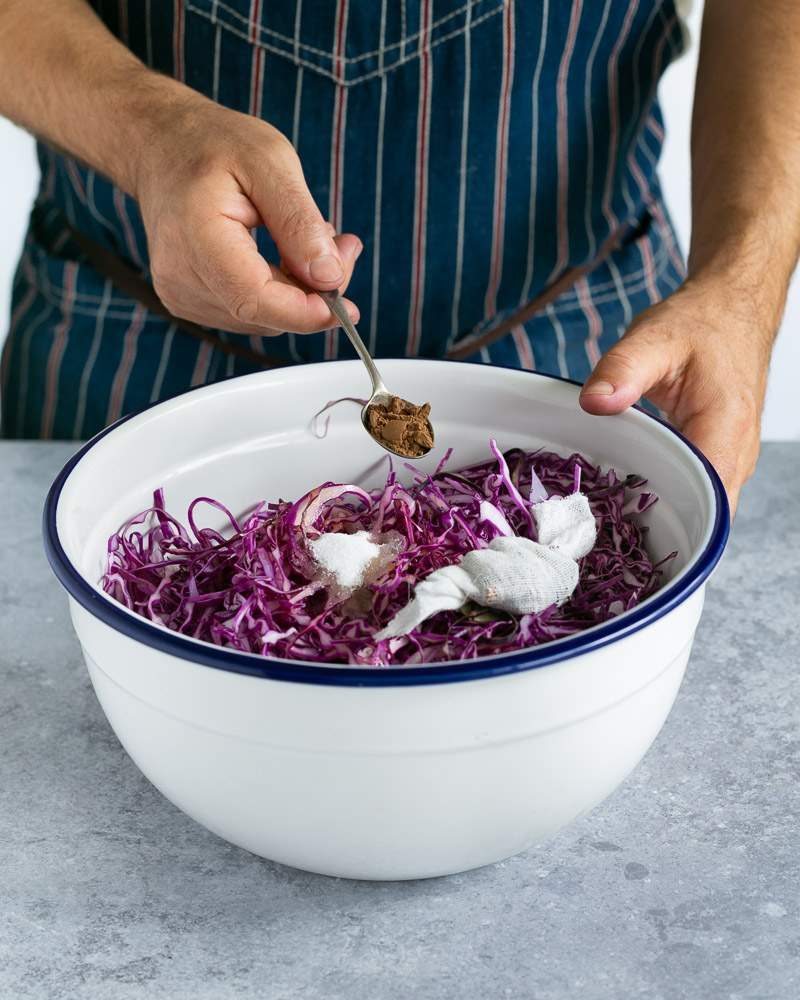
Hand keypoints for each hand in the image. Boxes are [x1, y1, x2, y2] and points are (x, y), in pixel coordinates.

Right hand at [135, 92, 361, 335]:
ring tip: (305, 238)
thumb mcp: (270, 162)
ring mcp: (180, 294)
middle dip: (315, 291)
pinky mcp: (189, 301)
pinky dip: (278, 292)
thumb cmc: (212, 145)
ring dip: (298, 290)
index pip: (255, 299)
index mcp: (195, 236)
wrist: (161, 147)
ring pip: (263, 318)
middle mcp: (179, 276)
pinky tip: (281, 256)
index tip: (347, 306)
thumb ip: (301, 223)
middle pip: (265, 313)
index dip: (306, 312)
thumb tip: (329, 277)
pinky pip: (250, 313)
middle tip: (344, 245)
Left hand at [579, 276, 772, 514]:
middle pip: (706, 516)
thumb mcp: (654, 338)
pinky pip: (701, 490)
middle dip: (661, 528)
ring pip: (706, 507)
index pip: (707, 501)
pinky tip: (636, 495)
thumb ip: (621, 370)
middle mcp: (739, 452)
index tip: (625, 532)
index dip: (670, 523)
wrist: (734, 306)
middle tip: (610, 535)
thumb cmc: (703, 321)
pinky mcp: (723, 454)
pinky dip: (672, 495)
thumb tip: (594, 402)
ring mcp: (735, 457)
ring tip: (618, 520)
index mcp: (726, 428)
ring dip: (667, 514)